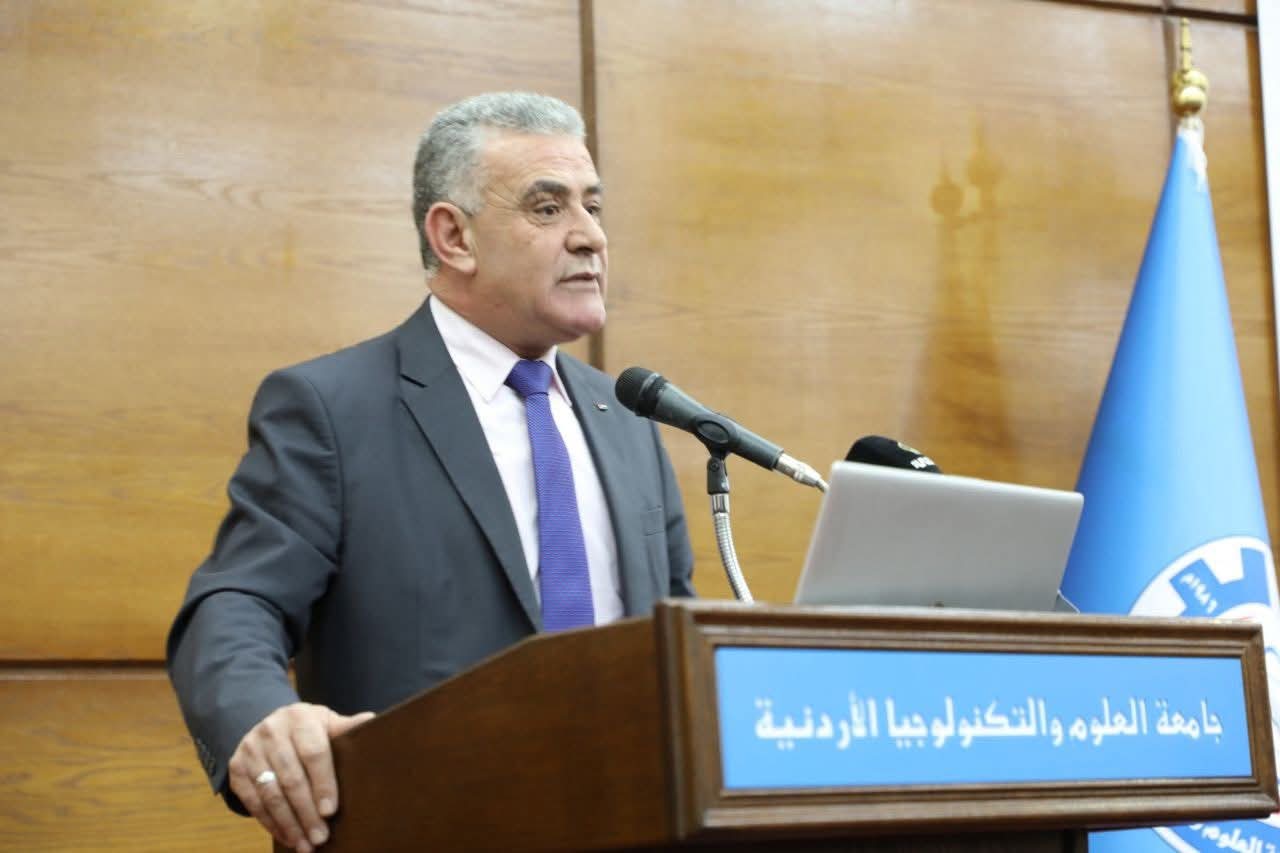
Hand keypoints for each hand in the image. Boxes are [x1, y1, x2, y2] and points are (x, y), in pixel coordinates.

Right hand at [228, 702, 374, 851]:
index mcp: (299, 718)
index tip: (330, 810)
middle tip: (320, 837)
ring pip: (270, 793)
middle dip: (306, 812)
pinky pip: (253, 801)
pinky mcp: (237, 768)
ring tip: (305, 844)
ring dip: (289, 823)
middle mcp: (271, 732)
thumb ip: (345, 727)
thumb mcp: (325, 722)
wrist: (267, 724)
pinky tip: (287, 836)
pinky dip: (270, 822)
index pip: (313, 753)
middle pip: (291, 778)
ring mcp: (251, 750)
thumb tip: (372, 720)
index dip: (323, 783)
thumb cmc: (307, 728)